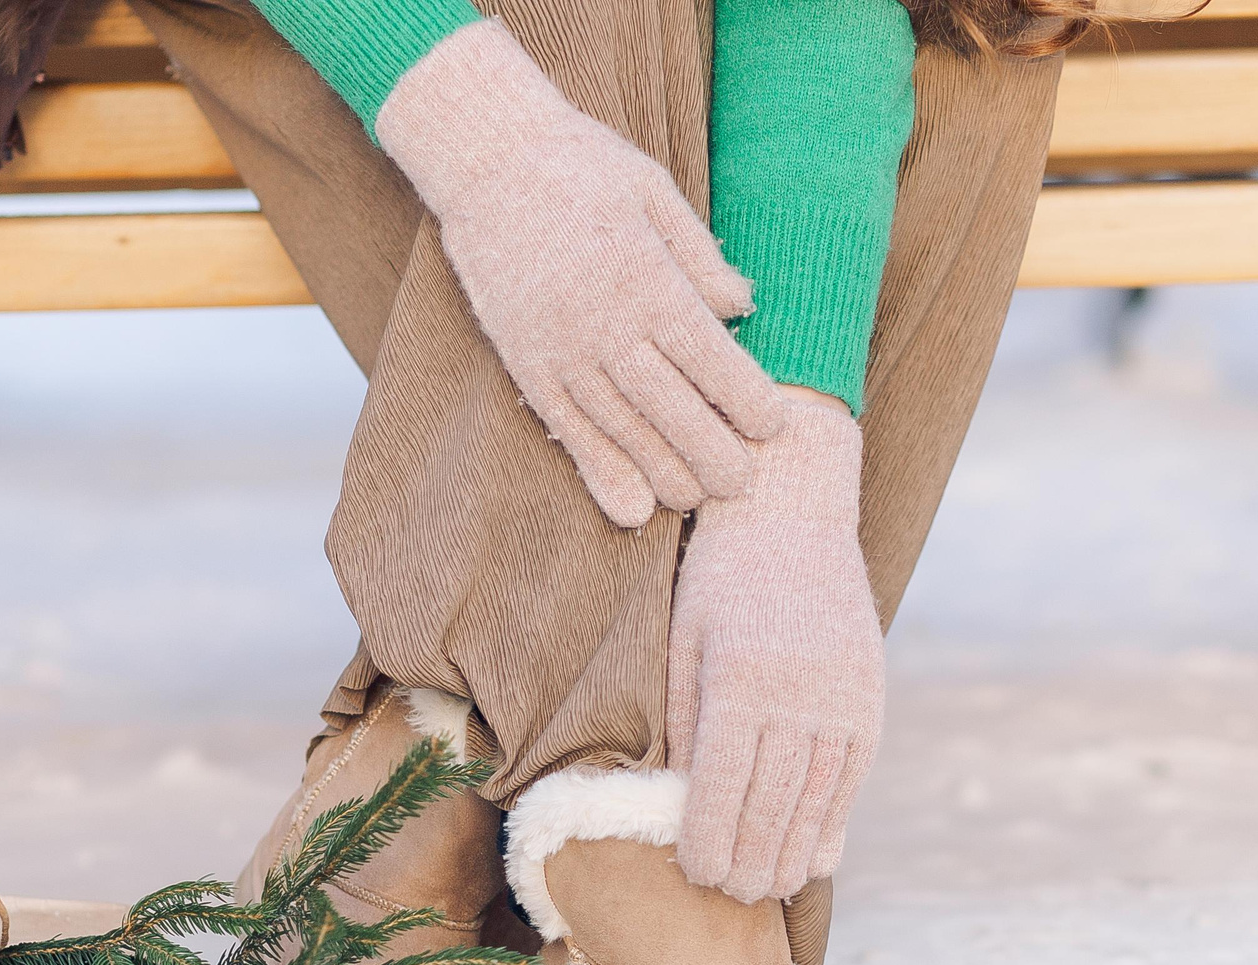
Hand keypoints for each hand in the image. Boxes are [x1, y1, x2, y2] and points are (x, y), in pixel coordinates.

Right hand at [378, 21, 785, 527]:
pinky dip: (601, 474)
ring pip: (621, 430)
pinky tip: (632, 510)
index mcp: (644, 277)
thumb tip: (742, 306)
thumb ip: (698, 256)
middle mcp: (602, 324)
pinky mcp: (527, 365)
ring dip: (664, 473)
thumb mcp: (652, 190)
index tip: (772, 424)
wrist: (484, 160)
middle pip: (669, 408)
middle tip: (743, 486)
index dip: (744, 398)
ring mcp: (560, 350)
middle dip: (712, 454)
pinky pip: (569, 431)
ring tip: (697, 499)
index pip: (706, 356)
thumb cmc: (580, 166)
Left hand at [666, 388, 882, 901]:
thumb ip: (687, 725)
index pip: (721, 788)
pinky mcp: (871, 696)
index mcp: (739, 679)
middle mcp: (799, 692)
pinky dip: (833, 821)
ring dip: (792, 854)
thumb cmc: (716, 579)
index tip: (692, 877)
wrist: (793, 511)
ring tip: (768, 889)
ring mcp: (844, 696)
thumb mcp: (683, 645)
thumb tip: (680, 809)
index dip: (707, 843)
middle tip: (728, 898)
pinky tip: (815, 855)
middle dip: (749, 862)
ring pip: (818, 799)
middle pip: (773, 806)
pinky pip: (852, 776)